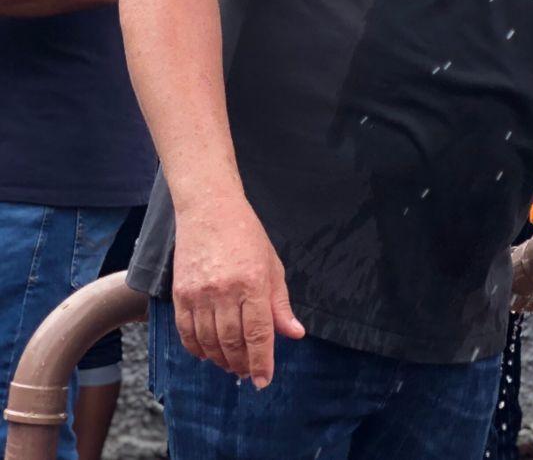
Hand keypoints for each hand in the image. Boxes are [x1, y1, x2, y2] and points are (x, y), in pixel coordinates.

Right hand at [171, 194, 304, 387]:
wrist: (210, 210)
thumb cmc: (247, 236)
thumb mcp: (273, 266)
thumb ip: (280, 304)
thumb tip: (294, 334)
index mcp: (253, 283)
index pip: (259, 333)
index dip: (262, 361)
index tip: (265, 380)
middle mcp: (224, 291)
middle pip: (232, 342)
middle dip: (242, 364)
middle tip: (249, 373)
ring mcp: (199, 294)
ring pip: (209, 341)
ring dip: (221, 359)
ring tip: (232, 365)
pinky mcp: (180, 294)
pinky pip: (186, 332)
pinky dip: (197, 348)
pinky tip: (208, 353)